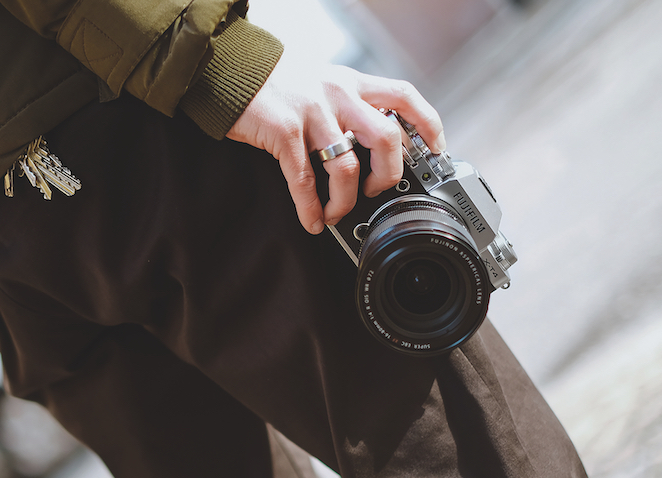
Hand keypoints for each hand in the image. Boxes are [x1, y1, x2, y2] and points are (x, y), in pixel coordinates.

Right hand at [227, 49, 444, 234]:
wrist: (230, 69)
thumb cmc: (272, 82)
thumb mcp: (320, 81)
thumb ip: (344, 103)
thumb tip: (364, 140)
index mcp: (351, 82)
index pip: (404, 97)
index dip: (427, 125)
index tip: (436, 150)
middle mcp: (338, 95)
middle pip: (386, 138)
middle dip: (387, 176)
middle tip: (375, 191)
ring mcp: (312, 113)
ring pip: (347, 166)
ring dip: (345, 201)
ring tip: (336, 213)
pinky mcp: (284, 131)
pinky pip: (305, 180)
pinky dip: (310, 208)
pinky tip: (311, 220)